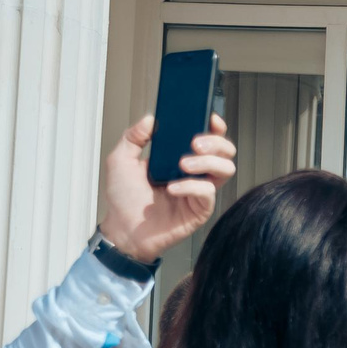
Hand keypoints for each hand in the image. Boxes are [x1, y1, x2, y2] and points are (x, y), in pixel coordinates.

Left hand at [99, 113, 235, 262]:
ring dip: (207, 162)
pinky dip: (191, 186)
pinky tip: (172, 189)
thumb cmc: (124, 198)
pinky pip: (208, 192)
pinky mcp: (201, 209)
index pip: (207, 138)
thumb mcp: (120, 160)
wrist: (124, 229)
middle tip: (194, 144)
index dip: (214, 126)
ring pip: (226, 169)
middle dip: (215, 142)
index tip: (210, 118)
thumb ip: (133, 137)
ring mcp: (200, 190)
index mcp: (179, 157)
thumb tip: (150, 119)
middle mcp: (194, 172)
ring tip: (183, 165)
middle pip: (225, 151)